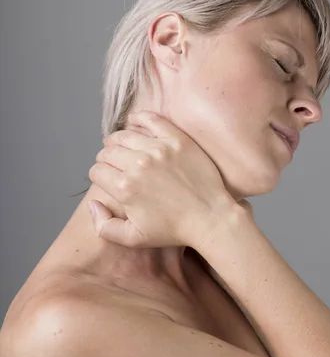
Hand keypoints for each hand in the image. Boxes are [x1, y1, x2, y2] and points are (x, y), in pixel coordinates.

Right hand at [87, 110, 236, 248]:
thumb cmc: (173, 230)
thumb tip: (92, 203)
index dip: (99, 176)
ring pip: (124, 135)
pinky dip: (138, 118)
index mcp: (125, 188)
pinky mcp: (176, 139)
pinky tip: (134, 123)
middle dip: (106, 158)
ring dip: (118, 140)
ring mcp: (159, 149)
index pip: (97, 171)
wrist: (210, 217)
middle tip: (114, 164)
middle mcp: (138, 165)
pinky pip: (150, 119)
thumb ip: (104, 226)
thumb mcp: (133, 238)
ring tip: (122, 147)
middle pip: (107, 151)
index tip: (107, 179)